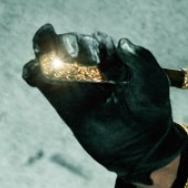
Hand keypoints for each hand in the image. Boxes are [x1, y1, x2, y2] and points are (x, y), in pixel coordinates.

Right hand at [21, 24, 182, 183]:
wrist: (141, 148)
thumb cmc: (151, 112)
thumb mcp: (154, 82)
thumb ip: (142, 59)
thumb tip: (121, 42)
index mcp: (113, 58)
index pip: (96, 40)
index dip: (95, 44)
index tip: (100, 59)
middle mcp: (91, 66)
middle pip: (70, 43)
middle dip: (70, 43)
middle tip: (79, 57)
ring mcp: (75, 83)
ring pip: (52, 56)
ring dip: (45, 49)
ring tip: (49, 56)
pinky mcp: (62, 101)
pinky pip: (41, 80)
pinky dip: (32, 71)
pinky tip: (33, 72)